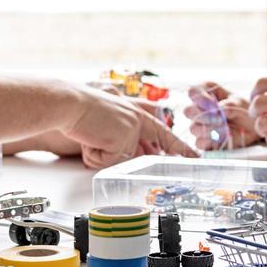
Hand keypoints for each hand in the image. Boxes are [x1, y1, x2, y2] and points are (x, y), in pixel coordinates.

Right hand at [65, 87, 198, 168]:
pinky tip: (90, 138)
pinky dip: (95, 156)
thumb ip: (124, 138)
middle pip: (132, 155)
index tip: (196, 156)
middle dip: (108, 154)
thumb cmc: (82, 112)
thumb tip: (129, 154)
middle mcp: (139, 121)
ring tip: (90, 135)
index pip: (163, 134)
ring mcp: (133, 130)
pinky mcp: (123, 138)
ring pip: (118, 161)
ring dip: (100, 155)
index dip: (180, 147)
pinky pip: (108, 162)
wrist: (70, 104)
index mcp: (137, 115)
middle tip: (100, 139)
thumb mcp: (108, 124)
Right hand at [183, 82, 262, 149]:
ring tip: (225, 128)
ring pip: (193, 128)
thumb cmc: (244, 110)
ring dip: (209, 129)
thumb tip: (220, 109)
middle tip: (219, 118)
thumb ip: (230, 104)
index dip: (200, 97)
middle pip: (188, 111)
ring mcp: (200, 125)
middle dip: (203, 116)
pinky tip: (221, 138)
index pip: (193, 91)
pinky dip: (211, 141)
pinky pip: (199, 142)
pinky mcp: (203, 140)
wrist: (252, 128)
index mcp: (206, 92)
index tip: (213, 104)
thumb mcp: (240, 103)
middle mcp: (199, 108)